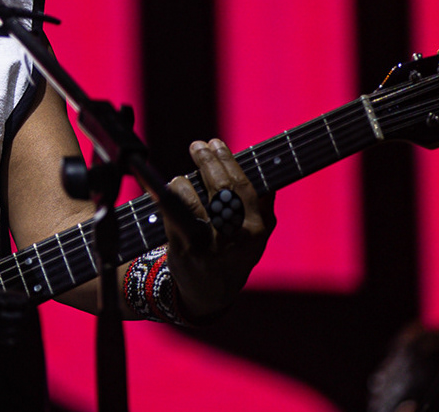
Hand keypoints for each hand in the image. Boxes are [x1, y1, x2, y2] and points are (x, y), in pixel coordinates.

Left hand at [159, 139, 275, 321]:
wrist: (210, 293)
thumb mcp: (256, 238)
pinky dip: (171, 195)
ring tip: (182, 177)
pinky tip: (172, 189)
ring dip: (184, 180)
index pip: (243, 185)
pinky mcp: (184, 249)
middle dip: (207, 161)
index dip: (228, 160)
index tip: (216, 144)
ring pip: (192, 198)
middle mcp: (234, 236)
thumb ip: (263, 210)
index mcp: (256, 229)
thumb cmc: (233, 255)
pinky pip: (173, 212)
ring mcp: (208, 243)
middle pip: (220, 187)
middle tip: (198, 146)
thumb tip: (268, 182)